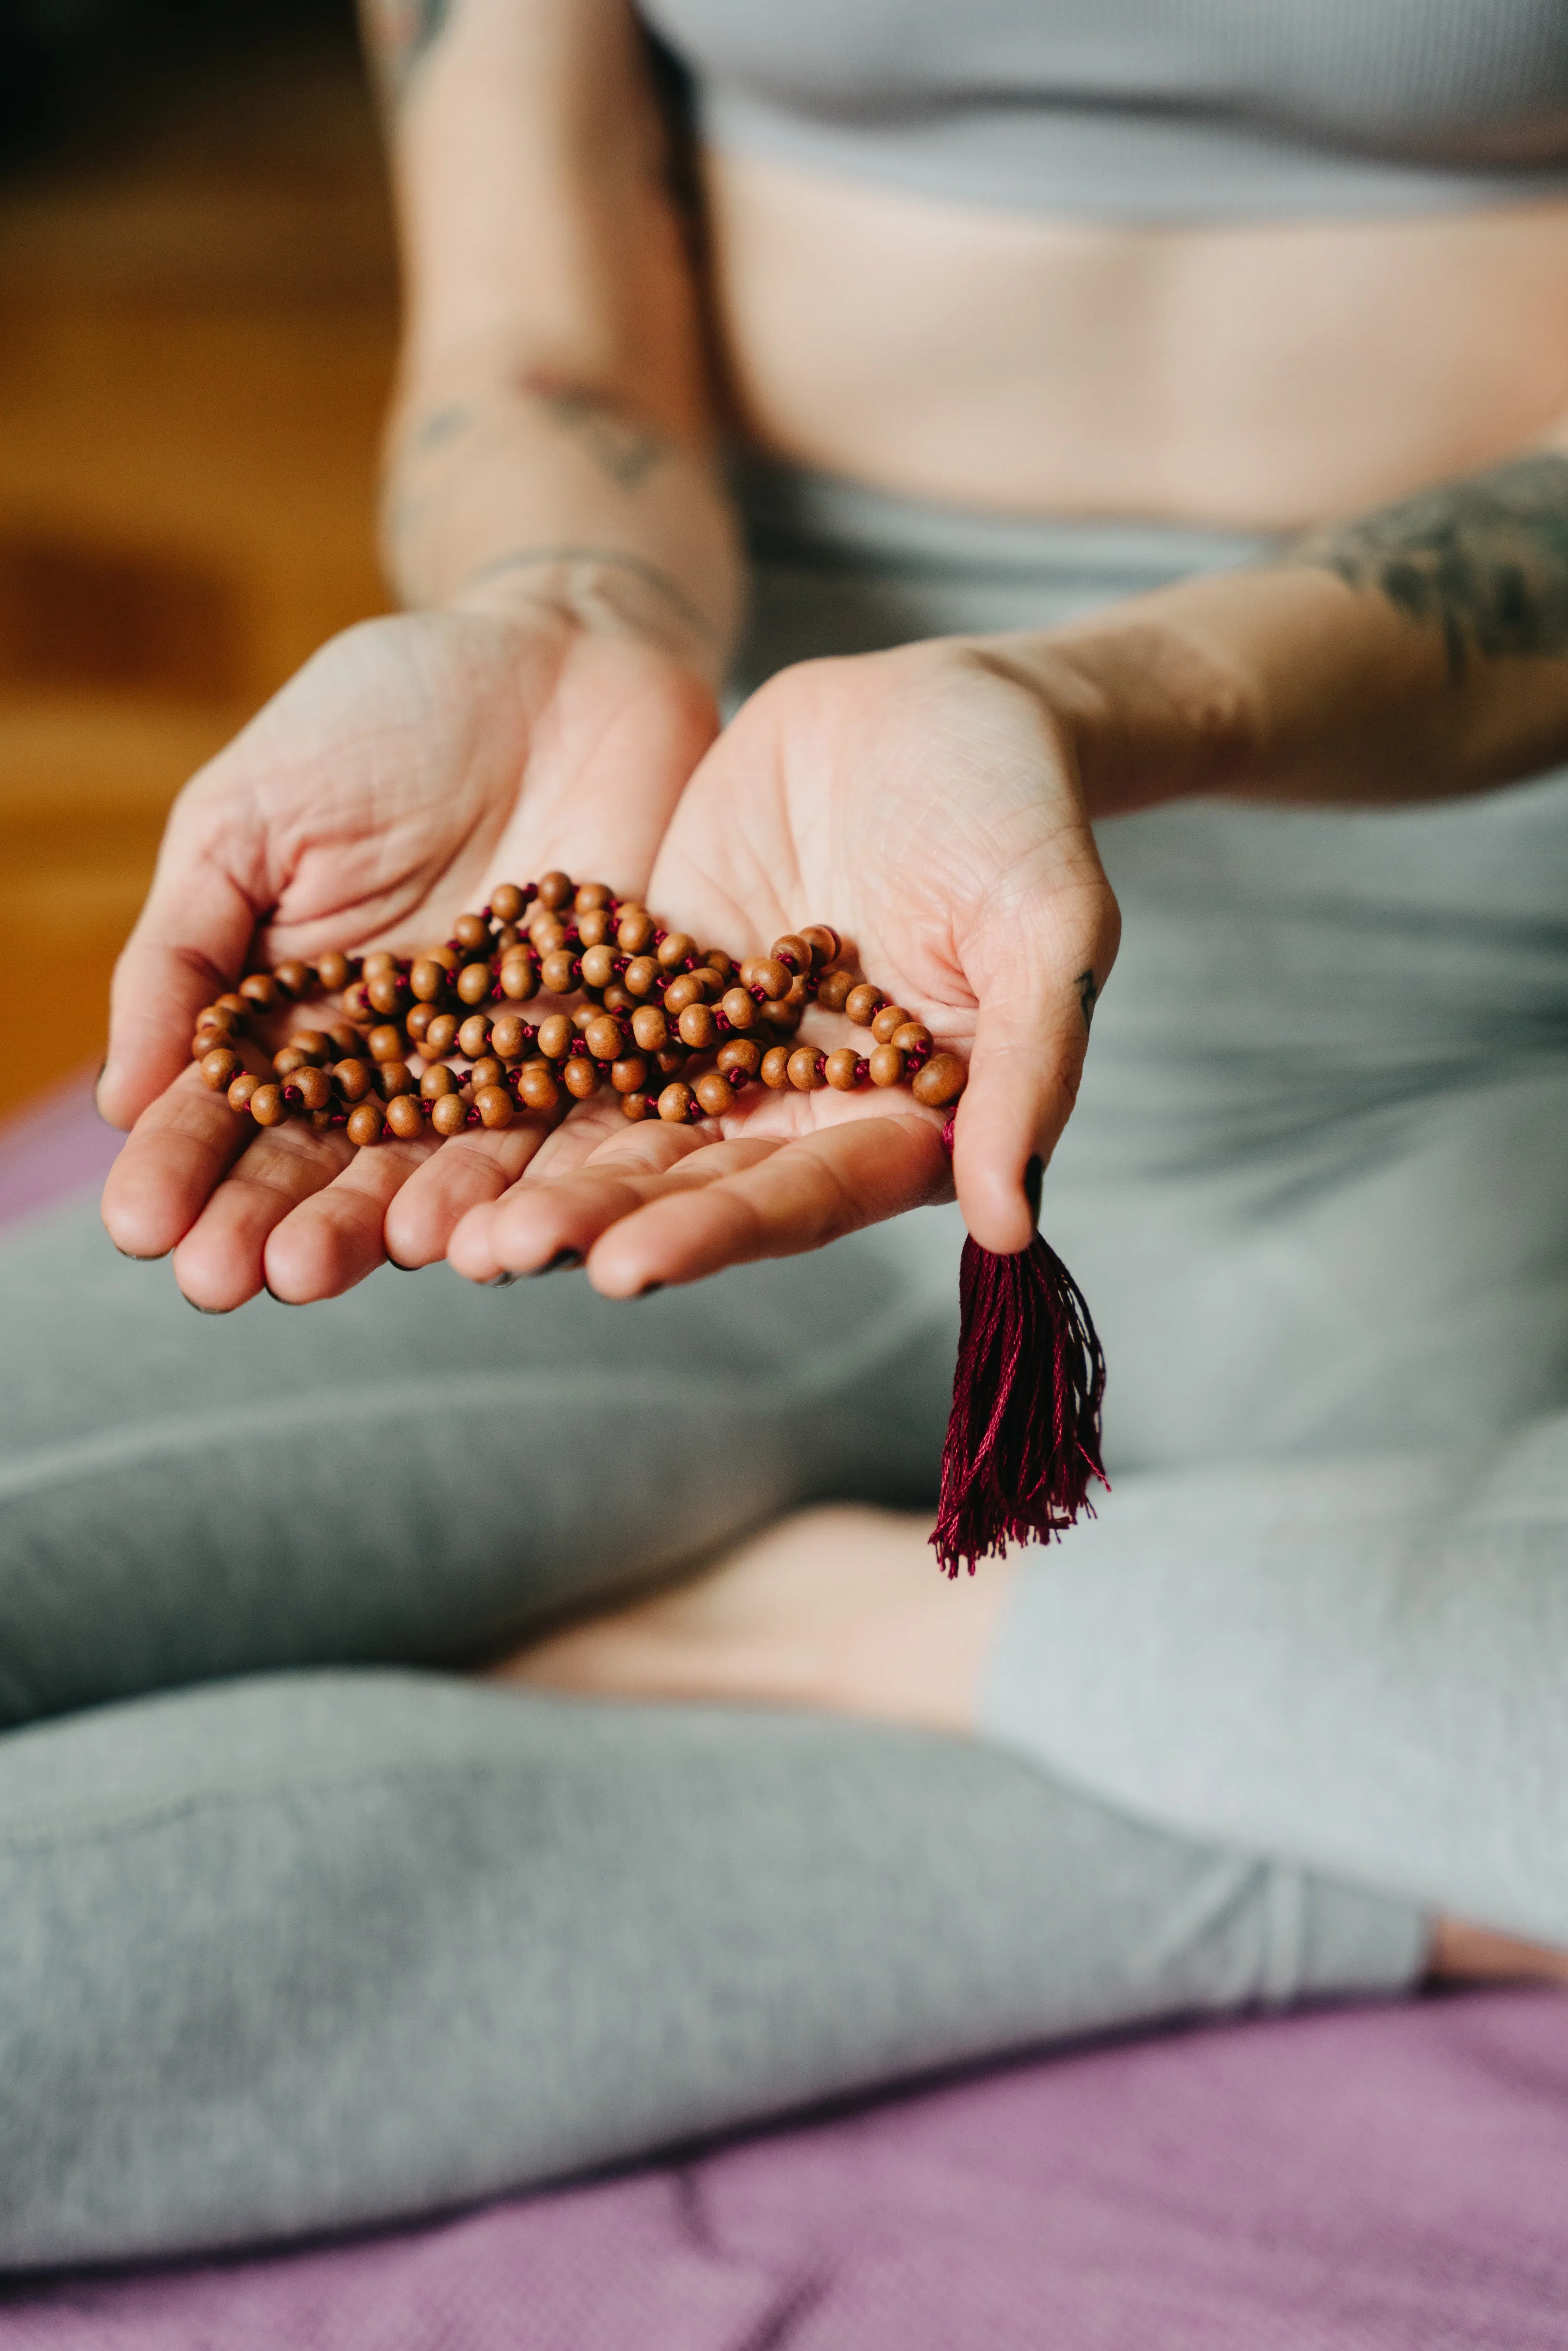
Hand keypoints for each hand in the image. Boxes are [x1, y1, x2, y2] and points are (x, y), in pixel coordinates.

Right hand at [99, 609, 716, 1307]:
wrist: (563, 655)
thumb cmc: (387, 714)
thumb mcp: (252, 810)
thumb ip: (189, 946)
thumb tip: (125, 1094)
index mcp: (299, 1008)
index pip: (229, 1107)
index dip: (183, 1168)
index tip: (144, 1228)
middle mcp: (399, 1057)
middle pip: (328, 1159)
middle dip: (272, 1221)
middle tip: (222, 1282)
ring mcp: (504, 1058)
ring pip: (438, 1166)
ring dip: (380, 1226)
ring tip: (327, 1270)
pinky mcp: (610, 1044)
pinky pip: (565, 1126)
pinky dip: (520, 1180)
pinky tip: (469, 1232)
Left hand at [436, 637, 1119, 1295]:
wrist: (941, 704)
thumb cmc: (1021, 811)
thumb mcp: (1048, 924)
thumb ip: (1029, 1066)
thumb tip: (1010, 1221)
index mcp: (899, 1125)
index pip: (805, 1197)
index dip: (719, 1233)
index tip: (627, 1267)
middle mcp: (800, 1109)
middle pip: (691, 1182)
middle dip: (593, 1220)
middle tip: (491, 1254)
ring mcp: (722, 1051)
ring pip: (618, 1126)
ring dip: (532, 1175)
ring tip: (433, 1217)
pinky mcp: (658, 983)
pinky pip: (578, 1035)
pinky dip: (508, 1071)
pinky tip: (419, 1099)